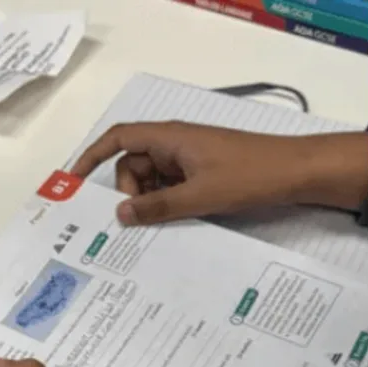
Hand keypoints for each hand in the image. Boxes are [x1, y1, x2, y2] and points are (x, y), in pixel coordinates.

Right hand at [72, 121, 367, 225]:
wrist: (294, 174)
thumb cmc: (247, 176)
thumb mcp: (198, 196)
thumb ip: (157, 207)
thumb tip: (119, 216)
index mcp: (169, 138)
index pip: (119, 138)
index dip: (92, 156)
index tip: (74, 181)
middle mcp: (173, 145)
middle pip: (131, 165)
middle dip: (128, 192)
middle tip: (135, 220)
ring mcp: (186, 160)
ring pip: (149, 181)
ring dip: (147, 202)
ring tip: (155, 227)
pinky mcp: (198, 174)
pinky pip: (168, 189)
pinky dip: (163, 204)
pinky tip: (168, 225)